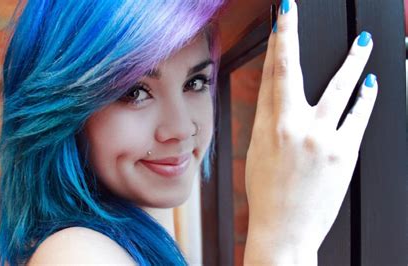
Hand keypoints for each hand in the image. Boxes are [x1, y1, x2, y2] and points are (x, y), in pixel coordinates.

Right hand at [244, 0, 376, 259]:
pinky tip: (373, 83)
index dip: (274, 44)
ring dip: (353, 61)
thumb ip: (268, 119)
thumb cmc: (267, 194)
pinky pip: (359, 116)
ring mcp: (320, 138)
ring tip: (363, 43)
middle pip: (294, 71)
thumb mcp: (258, 152)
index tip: (280, 22)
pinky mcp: (344, 152)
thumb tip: (277, 93)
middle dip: (292, 35)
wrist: (285, 230)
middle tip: (295, 12)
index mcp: (266, 127)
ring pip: (339, 88)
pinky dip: (367, 97)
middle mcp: (291, 127)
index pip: (270, 76)